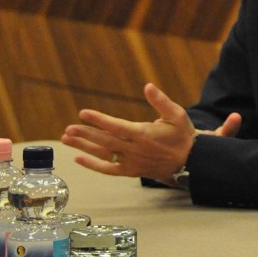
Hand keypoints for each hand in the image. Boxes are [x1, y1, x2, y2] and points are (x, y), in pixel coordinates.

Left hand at [61, 83, 240, 183]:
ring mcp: (131, 161)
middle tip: (68, 129)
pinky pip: (108, 169)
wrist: (190, 161)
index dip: (99, 120)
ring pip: (103, 154)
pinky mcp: (130, 171)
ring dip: (84, 147)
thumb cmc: (183, 135)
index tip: (83, 113)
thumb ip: (161, 101)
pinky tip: (79, 158)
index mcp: (144, 134)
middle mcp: (134, 149)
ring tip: (67, 139)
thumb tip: (148, 86)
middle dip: (85, 134)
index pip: (117, 126)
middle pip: (105, 141)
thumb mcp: (177, 114)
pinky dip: (93, 165)